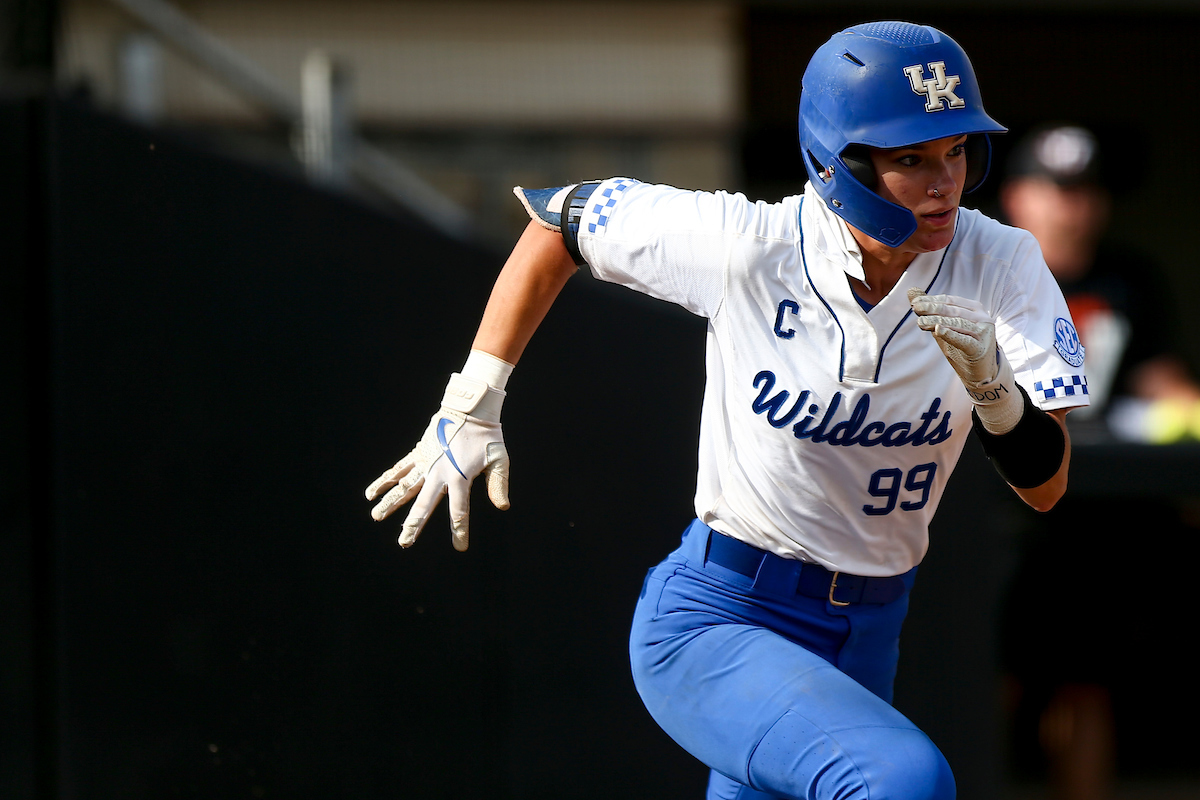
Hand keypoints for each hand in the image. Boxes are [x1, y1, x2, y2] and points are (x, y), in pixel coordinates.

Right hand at [366, 374, 509, 550]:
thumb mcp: (499, 458)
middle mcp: (439, 472)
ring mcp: (426, 462)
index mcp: (460, 477)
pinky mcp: (419, 452)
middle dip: (413, 525)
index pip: (459, 511)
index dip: (460, 531)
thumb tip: (502, 507)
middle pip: (423, 504)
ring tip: (375, 517)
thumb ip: (498, 484)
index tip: (460, 548)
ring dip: (389, 502)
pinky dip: (386, 479)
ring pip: (404, 487)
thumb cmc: (487, 434)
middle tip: (404, 543)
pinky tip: (372, 491)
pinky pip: (399, 468)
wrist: (470, 406)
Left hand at [908, 289, 1022, 433]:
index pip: (950, 300)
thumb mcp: (944, 326)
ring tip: (920, 322)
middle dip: (932, 309)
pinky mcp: (981, 348)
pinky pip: (964, 340)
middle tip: (915, 308)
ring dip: (937, 321)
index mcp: (974, 308)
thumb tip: (911, 292)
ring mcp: (984, 333)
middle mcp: (982, 317)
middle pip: (953, 310)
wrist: (980, 371)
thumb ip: (929, 310)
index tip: (915, 302)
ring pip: (957, 323)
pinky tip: (938, 330)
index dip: (932, 300)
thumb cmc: (961, 345)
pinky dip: (951, 334)